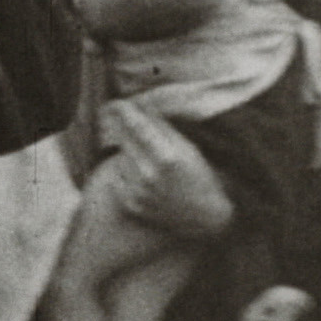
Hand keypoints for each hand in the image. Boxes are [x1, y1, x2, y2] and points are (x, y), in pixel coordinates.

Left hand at [106, 101, 233, 237]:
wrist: (204, 218)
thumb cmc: (200, 178)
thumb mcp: (188, 149)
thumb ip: (163, 128)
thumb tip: (142, 106)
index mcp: (167, 157)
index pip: (137, 125)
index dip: (124, 111)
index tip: (116, 103)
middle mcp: (149, 174)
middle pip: (123, 139)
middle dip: (122, 128)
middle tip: (122, 120)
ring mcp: (138, 191)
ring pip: (120, 157)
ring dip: (127, 152)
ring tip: (146, 158)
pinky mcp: (131, 204)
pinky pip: (117, 177)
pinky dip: (125, 172)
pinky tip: (141, 175)